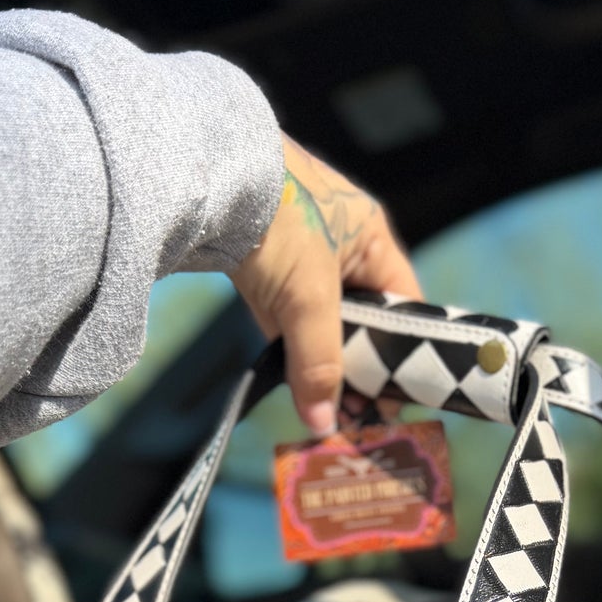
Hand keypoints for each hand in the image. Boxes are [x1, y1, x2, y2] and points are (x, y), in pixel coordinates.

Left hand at [231, 136, 421, 434]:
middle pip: (362, 319)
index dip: (402, 354)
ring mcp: (301, 255)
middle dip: (358, 365)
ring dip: (319, 360)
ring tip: (322, 406)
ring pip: (321, 322)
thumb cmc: (274, 223)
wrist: (200, 176)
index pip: (402, 306)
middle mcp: (343, 245)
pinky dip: (288, 346)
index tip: (391, 400)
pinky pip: (286, 317)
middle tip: (352, 413)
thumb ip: (319, 363)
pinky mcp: (263, 266)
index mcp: (372, 238)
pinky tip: (290, 378)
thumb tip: (324, 425)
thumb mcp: (307, 298)